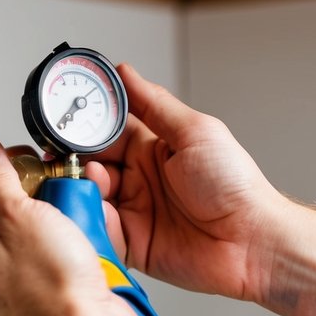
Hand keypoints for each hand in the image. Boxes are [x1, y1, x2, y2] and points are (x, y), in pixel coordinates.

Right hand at [86, 65, 291, 303]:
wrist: (252, 242)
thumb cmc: (235, 185)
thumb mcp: (194, 132)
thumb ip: (154, 104)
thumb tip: (124, 72)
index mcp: (150, 148)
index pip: (104, 132)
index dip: (82, 128)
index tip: (63, 123)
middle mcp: (137, 178)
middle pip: (89, 164)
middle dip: (72, 160)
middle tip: (63, 158)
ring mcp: (132, 211)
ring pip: (88, 196)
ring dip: (79, 189)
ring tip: (88, 184)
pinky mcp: (130, 243)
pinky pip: (98, 230)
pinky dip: (88, 221)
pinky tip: (90, 211)